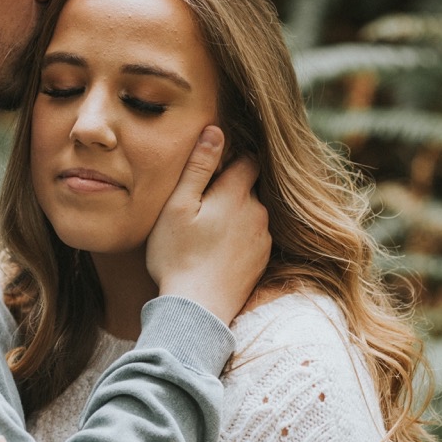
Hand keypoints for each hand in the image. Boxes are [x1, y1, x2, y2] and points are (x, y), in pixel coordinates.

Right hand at [147, 125, 270, 323]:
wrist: (196, 311)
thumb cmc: (178, 256)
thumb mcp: (178, 206)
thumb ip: (199, 166)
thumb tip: (216, 130)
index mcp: (236, 194)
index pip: (248, 160)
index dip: (233, 158)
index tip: (215, 166)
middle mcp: (258, 213)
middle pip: (250, 187)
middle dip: (232, 188)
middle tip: (203, 203)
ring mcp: (263, 238)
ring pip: (252, 213)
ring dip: (236, 215)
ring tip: (207, 231)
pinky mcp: (262, 261)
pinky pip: (254, 238)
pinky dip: (239, 238)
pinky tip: (217, 251)